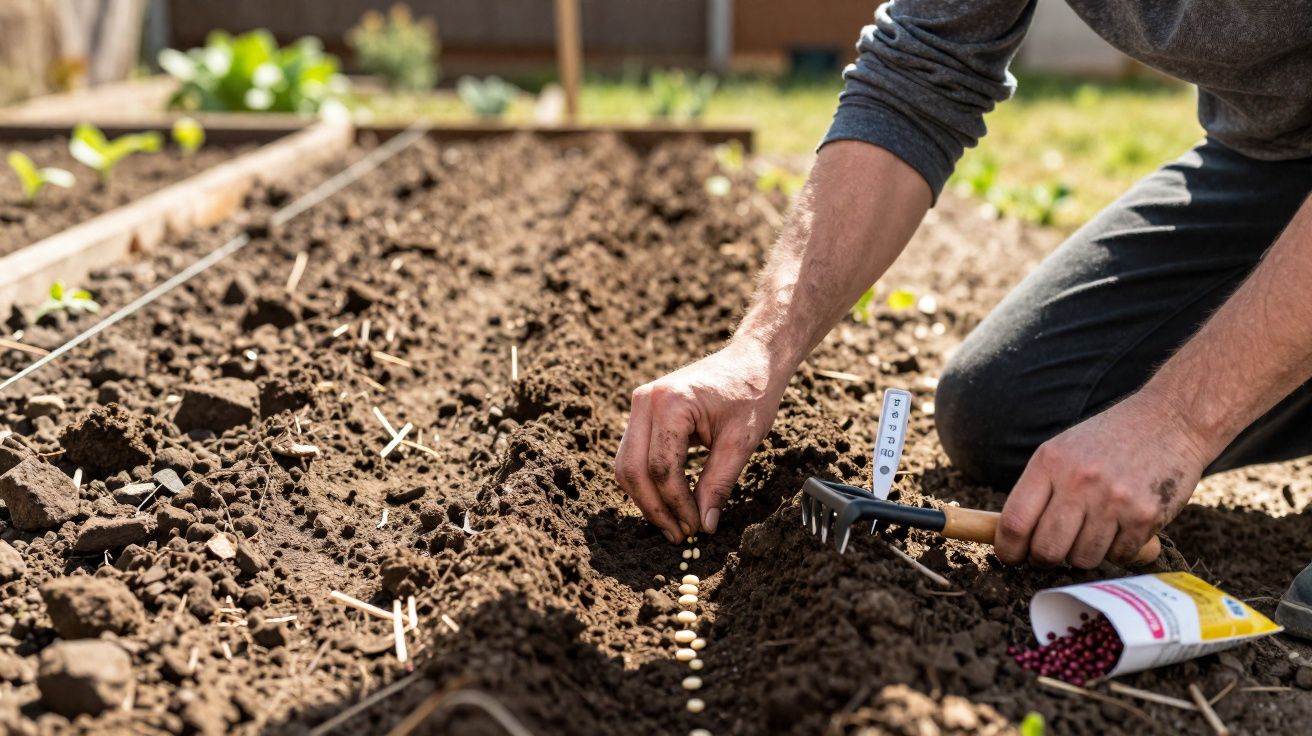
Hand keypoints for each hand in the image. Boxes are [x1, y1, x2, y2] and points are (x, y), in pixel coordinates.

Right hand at [615, 340, 785, 542]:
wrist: (750, 361)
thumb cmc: (751, 394)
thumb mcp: (741, 442)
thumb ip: (718, 483)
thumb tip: (704, 525)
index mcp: (672, 403)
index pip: (662, 468)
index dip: (677, 504)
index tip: (696, 528)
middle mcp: (647, 401)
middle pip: (633, 469)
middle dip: (654, 508)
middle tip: (679, 535)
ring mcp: (640, 404)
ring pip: (626, 465)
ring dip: (647, 499)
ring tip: (673, 524)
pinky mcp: (643, 412)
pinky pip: (633, 455)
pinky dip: (647, 482)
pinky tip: (669, 502)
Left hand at [995, 391, 1210, 567]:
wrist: (1170, 419)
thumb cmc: (1109, 439)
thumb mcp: (1062, 450)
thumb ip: (1039, 489)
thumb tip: (1012, 538)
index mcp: (1049, 463)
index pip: (1014, 522)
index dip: (1008, 549)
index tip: (1012, 557)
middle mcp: (1079, 481)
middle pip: (1047, 550)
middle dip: (1045, 559)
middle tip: (1052, 553)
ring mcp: (1113, 500)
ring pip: (1083, 559)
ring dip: (1083, 555)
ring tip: (1092, 532)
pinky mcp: (1145, 515)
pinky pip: (1119, 557)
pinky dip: (1117, 550)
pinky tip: (1121, 527)